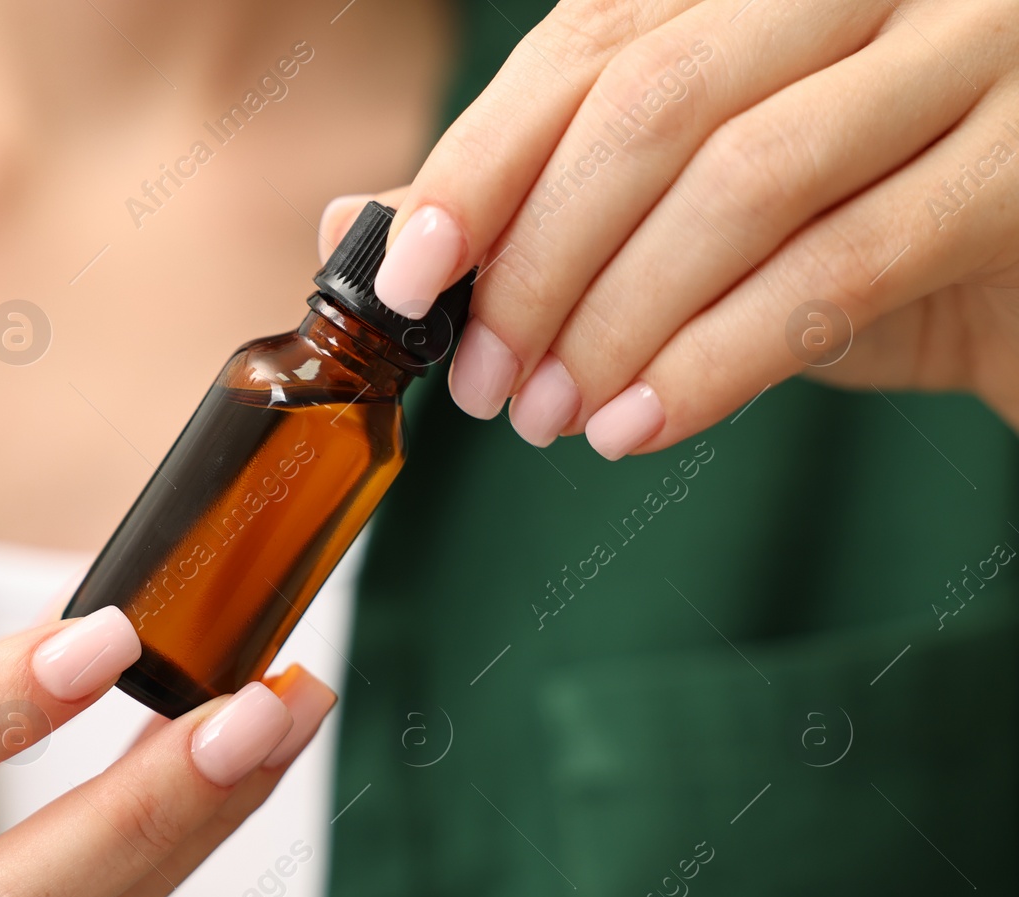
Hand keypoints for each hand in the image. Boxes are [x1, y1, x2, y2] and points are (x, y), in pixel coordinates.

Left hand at [322, 0, 1018, 454]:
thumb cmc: (843, 230)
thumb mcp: (680, 210)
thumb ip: (533, 204)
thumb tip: (357, 225)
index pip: (585, 46)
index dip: (478, 165)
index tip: (407, 282)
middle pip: (649, 103)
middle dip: (540, 261)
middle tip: (485, 383)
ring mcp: (965, 50)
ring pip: (740, 180)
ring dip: (616, 322)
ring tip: (551, 418)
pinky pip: (840, 268)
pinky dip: (716, 364)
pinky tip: (638, 430)